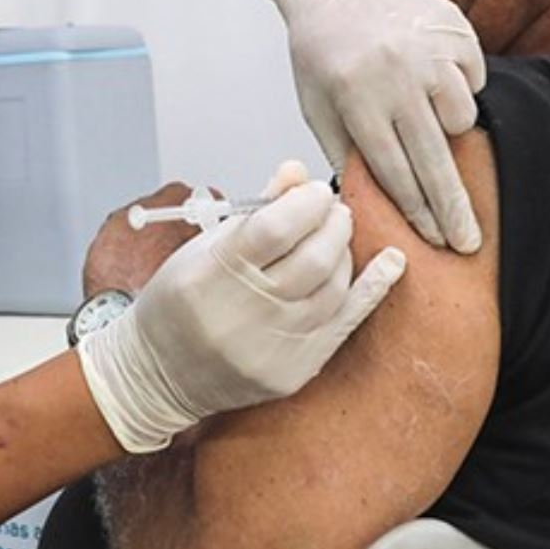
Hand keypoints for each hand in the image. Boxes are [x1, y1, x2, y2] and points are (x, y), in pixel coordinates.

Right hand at [76, 169, 405, 452]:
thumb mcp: (202, 247)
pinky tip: (391, 262)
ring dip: (344, 253)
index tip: (317, 191)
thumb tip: (297, 172)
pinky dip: (371, 289)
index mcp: (209, 276)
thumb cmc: (178, 302)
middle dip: (332, 224)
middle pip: (311, 259)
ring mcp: (268, 348)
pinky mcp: (291, 371)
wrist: (158, 375)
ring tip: (337, 236)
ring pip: (331, 289)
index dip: (306, 203)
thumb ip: (254, 211)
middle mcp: (239, 315)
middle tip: (333, 209)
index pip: (273, 229)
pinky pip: (342, 324)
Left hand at [251, 0, 486, 250]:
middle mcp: (396, 74)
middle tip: (470, 243)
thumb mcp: (316, 106)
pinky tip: (429, 75)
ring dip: (448, 130)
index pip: (394, 170)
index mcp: (355, 97)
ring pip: (461, 118)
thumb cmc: (321, 52)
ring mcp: (430, 50)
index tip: (436, 241)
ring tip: (422, 116)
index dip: (417, 212)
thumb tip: (379, 203)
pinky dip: (459, 87)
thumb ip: (345, 153)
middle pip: (433, 158)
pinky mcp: (455, 30)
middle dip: (453, 209)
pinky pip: (473, 80)